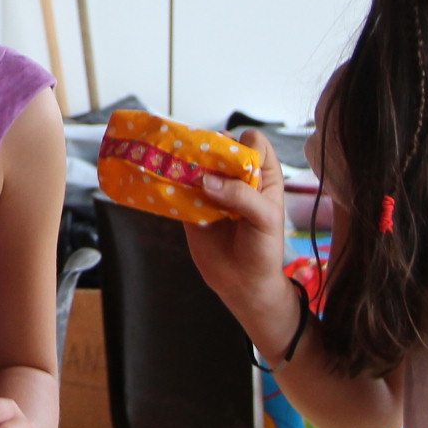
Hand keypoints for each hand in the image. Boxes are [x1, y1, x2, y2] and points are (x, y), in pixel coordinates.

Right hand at [181, 130, 302, 352]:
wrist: (243, 284)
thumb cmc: (264, 250)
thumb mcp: (265, 219)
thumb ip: (242, 196)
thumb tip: (207, 179)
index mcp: (262, 175)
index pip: (254, 143)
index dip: (242, 145)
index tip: (231, 160)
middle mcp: (236, 178)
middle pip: (219, 148)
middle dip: (206, 148)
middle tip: (194, 157)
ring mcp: (212, 190)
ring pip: (196, 165)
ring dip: (183, 162)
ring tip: (172, 163)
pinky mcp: (191, 205)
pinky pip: (178, 188)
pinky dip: (169, 183)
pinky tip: (162, 179)